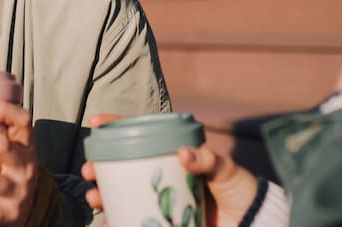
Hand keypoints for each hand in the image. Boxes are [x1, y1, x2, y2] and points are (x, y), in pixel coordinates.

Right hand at [85, 143, 257, 226]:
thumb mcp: (226, 170)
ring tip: (96, 198)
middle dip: (98, 168)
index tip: (95, 124)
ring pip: (121, 196)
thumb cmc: (239, 190)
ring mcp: (158, 201)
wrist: (252, 224)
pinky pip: (131, 222)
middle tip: (89, 171)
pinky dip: (115, 224)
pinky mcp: (160, 224)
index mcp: (172, 156)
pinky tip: (107, 224)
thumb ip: (208, 160)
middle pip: (121, 168)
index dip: (115, 128)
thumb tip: (183, 154)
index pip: (139, 136)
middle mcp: (160, 176)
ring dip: (102, 196)